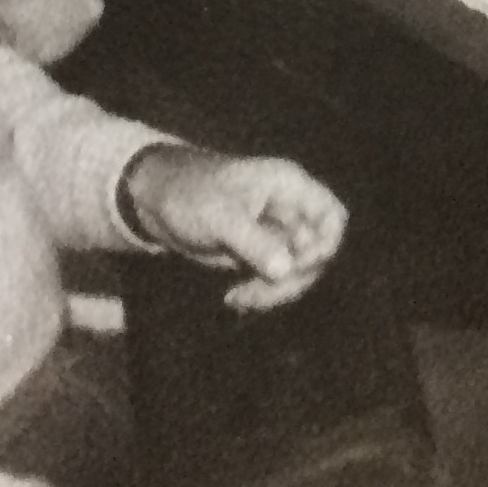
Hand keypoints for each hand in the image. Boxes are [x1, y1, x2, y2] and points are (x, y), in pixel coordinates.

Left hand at [121, 146, 348, 313]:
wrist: (156, 200)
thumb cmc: (190, 193)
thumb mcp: (221, 216)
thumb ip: (255, 242)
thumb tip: (286, 270)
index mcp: (289, 187)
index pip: (332, 216)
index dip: (326, 245)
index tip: (298, 267)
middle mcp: (289, 209)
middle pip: (317, 251)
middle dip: (294, 277)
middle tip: (261, 293)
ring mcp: (274, 233)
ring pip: (296, 269)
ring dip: (275, 290)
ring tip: (241, 298)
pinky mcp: (258, 253)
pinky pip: (274, 278)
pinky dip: (260, 292)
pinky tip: (234, 298)